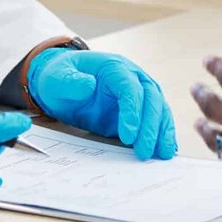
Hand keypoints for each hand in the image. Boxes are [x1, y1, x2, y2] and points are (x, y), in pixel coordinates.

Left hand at [29, 48, 177, 159]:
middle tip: (145, 152)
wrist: (62, 82)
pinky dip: (161, 134)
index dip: (132, 111)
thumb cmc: (60, 77)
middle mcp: (132, 78)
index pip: (130, 88)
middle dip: (151, 127)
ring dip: (162, 132)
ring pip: (159, 110)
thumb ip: (70, 81)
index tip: (128, 136)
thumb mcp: (56, 77)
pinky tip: (165, 150)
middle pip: (151, 99)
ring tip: (163, 154)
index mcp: (114, 67)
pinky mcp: (138, 111)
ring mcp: (138, 94)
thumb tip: (88, 85)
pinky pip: (155, 121)